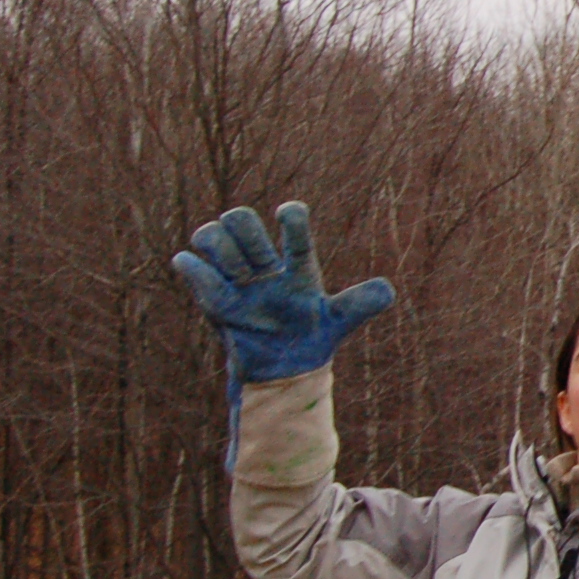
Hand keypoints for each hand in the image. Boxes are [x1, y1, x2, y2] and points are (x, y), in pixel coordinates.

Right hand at [170, 202, 396, 384]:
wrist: (281, 364)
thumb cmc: (313, 334)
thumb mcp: (338, 321)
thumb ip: (360, 304)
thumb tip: (387, 291)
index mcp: (298, 263)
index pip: (294, 229)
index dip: (291, 217)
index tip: (288, 214)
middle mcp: (264, 261)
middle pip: (241, 219)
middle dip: (244, 231)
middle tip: (256, 263)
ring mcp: (235, 275)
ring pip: (212, 234)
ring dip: (218, 247)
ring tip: (233, 274)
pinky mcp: (211, 293)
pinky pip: (191, 268)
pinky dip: (193, 267)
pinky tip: (193, 268)